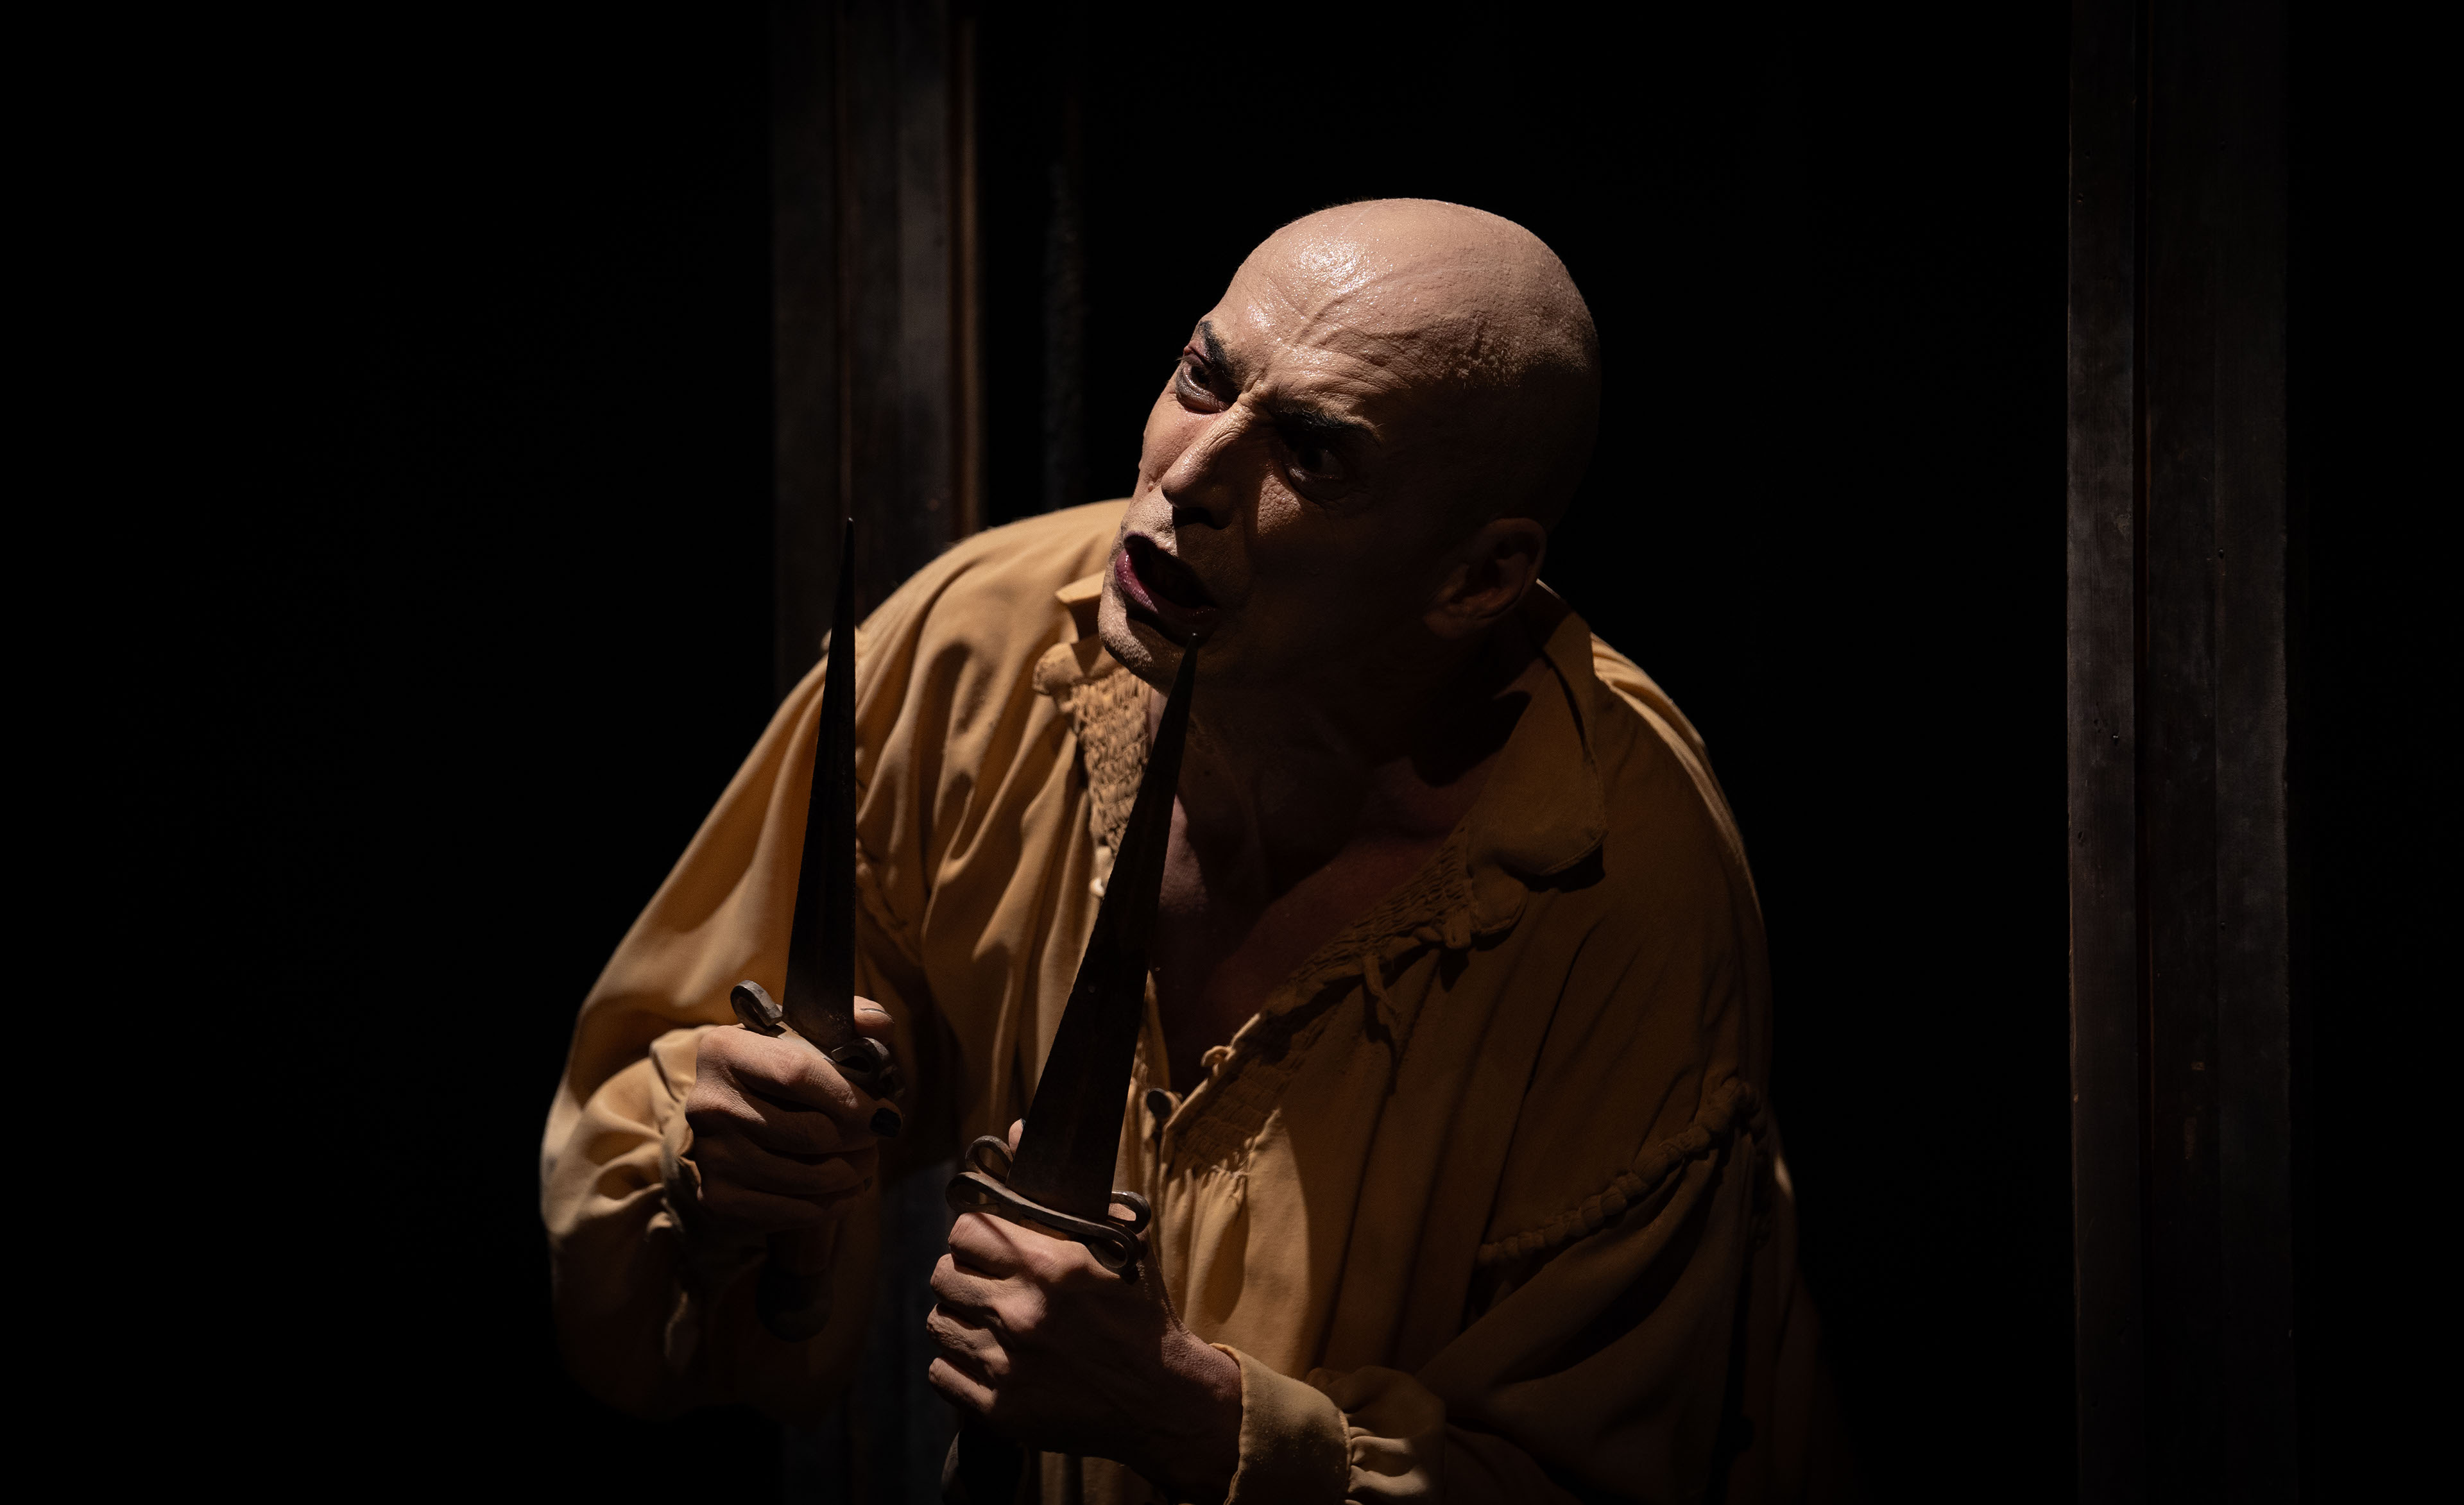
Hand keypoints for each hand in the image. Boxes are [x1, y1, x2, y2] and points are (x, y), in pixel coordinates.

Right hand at [682, 998, 900, 1237]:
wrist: (727, 1117)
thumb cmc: (778, 1071)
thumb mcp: (805, 1035)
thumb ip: (849, 1021)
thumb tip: (879, 1026)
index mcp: (725, 1050)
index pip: (798, 1074)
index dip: (852, 1097)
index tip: (887, 1113)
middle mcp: (709, 1103)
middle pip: (810, 1132)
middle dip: (861, 1139)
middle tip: (880, 1136)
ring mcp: (710, 1155)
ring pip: (807, 1177)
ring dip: (852, 1174)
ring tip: (867, 1162)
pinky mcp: (718, 1197)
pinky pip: (791, 1212)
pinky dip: (831, 1206)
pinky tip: (845, 1191)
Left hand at [926, 1124, 1242, 1502]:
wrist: (1162, 1397)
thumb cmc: (1140, 1311)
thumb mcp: (1117, 1240)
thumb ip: (1062, 1187)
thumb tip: (1015, 1129)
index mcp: (1048, 1264)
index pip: (964, 1231)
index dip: (973, 1235)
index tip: (988, 1246)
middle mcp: (1021, 1312)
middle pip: (944, 1276)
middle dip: (963, 1274)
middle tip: (987, 1283)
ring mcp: (1007, 1364)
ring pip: (939, 1324)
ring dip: (959, 1318)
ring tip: (987, 1321)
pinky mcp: (1001, 1408)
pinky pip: (942, 1374)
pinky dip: (958, 1364)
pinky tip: (988, 1358)